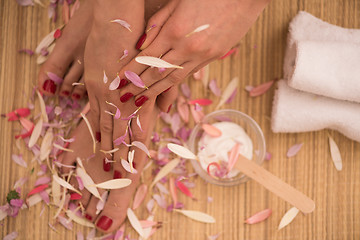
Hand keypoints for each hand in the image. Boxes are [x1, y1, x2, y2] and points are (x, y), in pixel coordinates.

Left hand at [116, 0, 270, 105]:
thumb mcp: (177, 2)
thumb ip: (158, 23)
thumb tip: (141, 46)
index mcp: (175, 30)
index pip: (146, 58)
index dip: (131, 72)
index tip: (118, 82)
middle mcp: (187, 47)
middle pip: (158, 73)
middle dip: (139, 87)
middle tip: (124, 98)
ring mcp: (203, 54)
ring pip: (174, 78)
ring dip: (155, 91)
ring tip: (141, 101)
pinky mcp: (214, 56)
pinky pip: (190, 72)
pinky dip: (175, 82)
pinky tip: (165, 89)